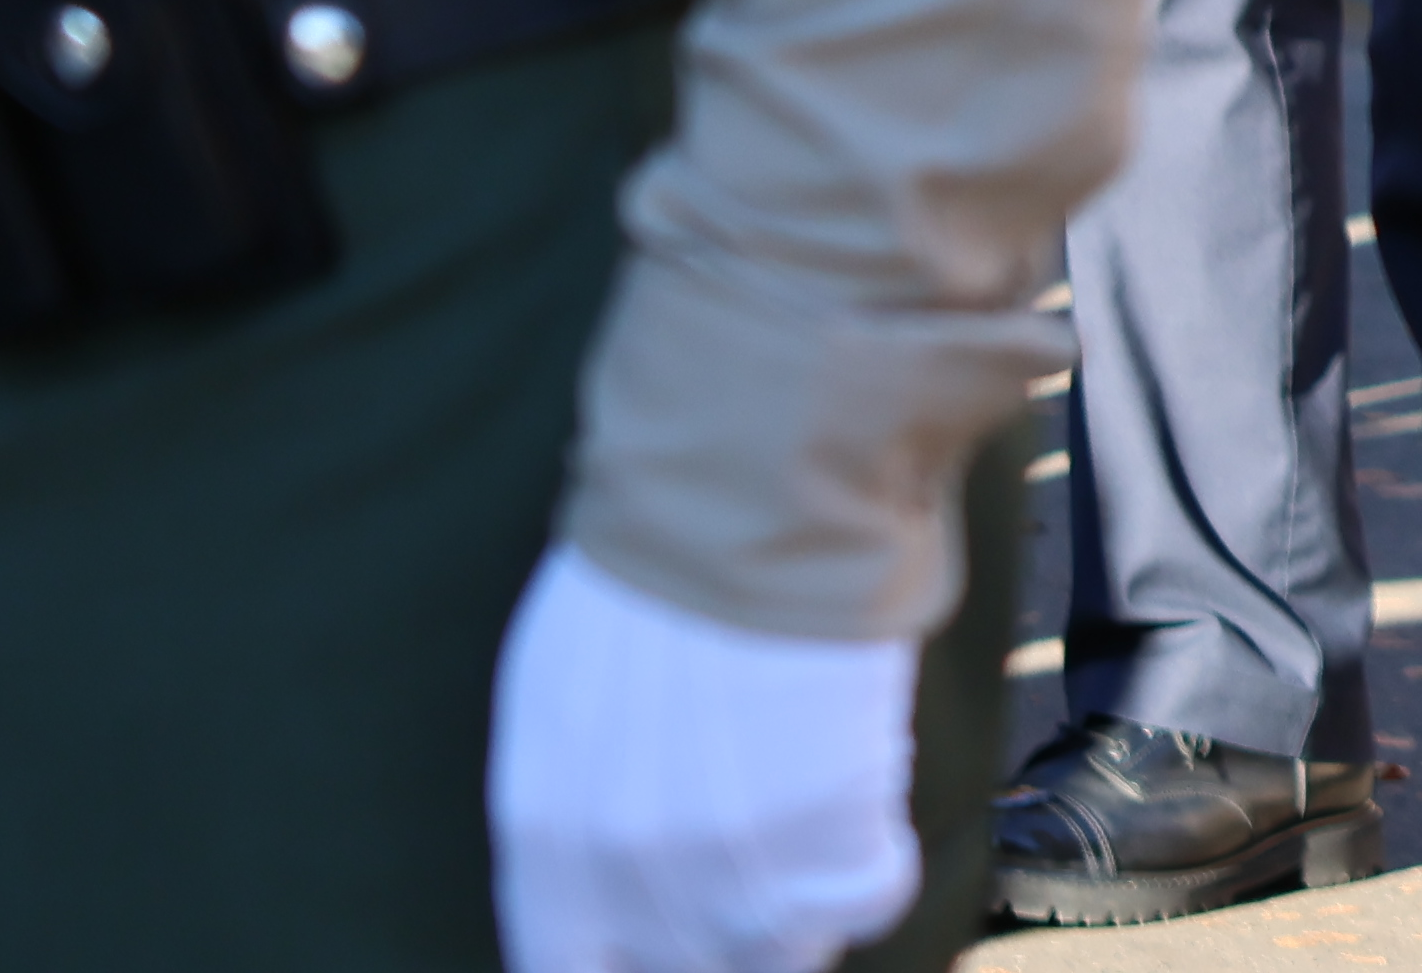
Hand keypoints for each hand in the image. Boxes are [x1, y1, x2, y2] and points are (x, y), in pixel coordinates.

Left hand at [487, 541, 922, 972]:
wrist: (761, 497)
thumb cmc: (660, 567)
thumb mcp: (562, 693)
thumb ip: (575, 797)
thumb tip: (611, 862)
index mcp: (543, 838)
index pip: (560, 970)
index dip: (624, 960)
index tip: (670, 937)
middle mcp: (626, 874)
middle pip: (686, 968)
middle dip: (728, 936)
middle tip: (766, 867)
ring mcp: (734, 865)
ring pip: (782, 958)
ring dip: (809, 907)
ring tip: (827, 834)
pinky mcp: (832, 841)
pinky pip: (868, 901)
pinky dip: (877, 868)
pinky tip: (870, 807)